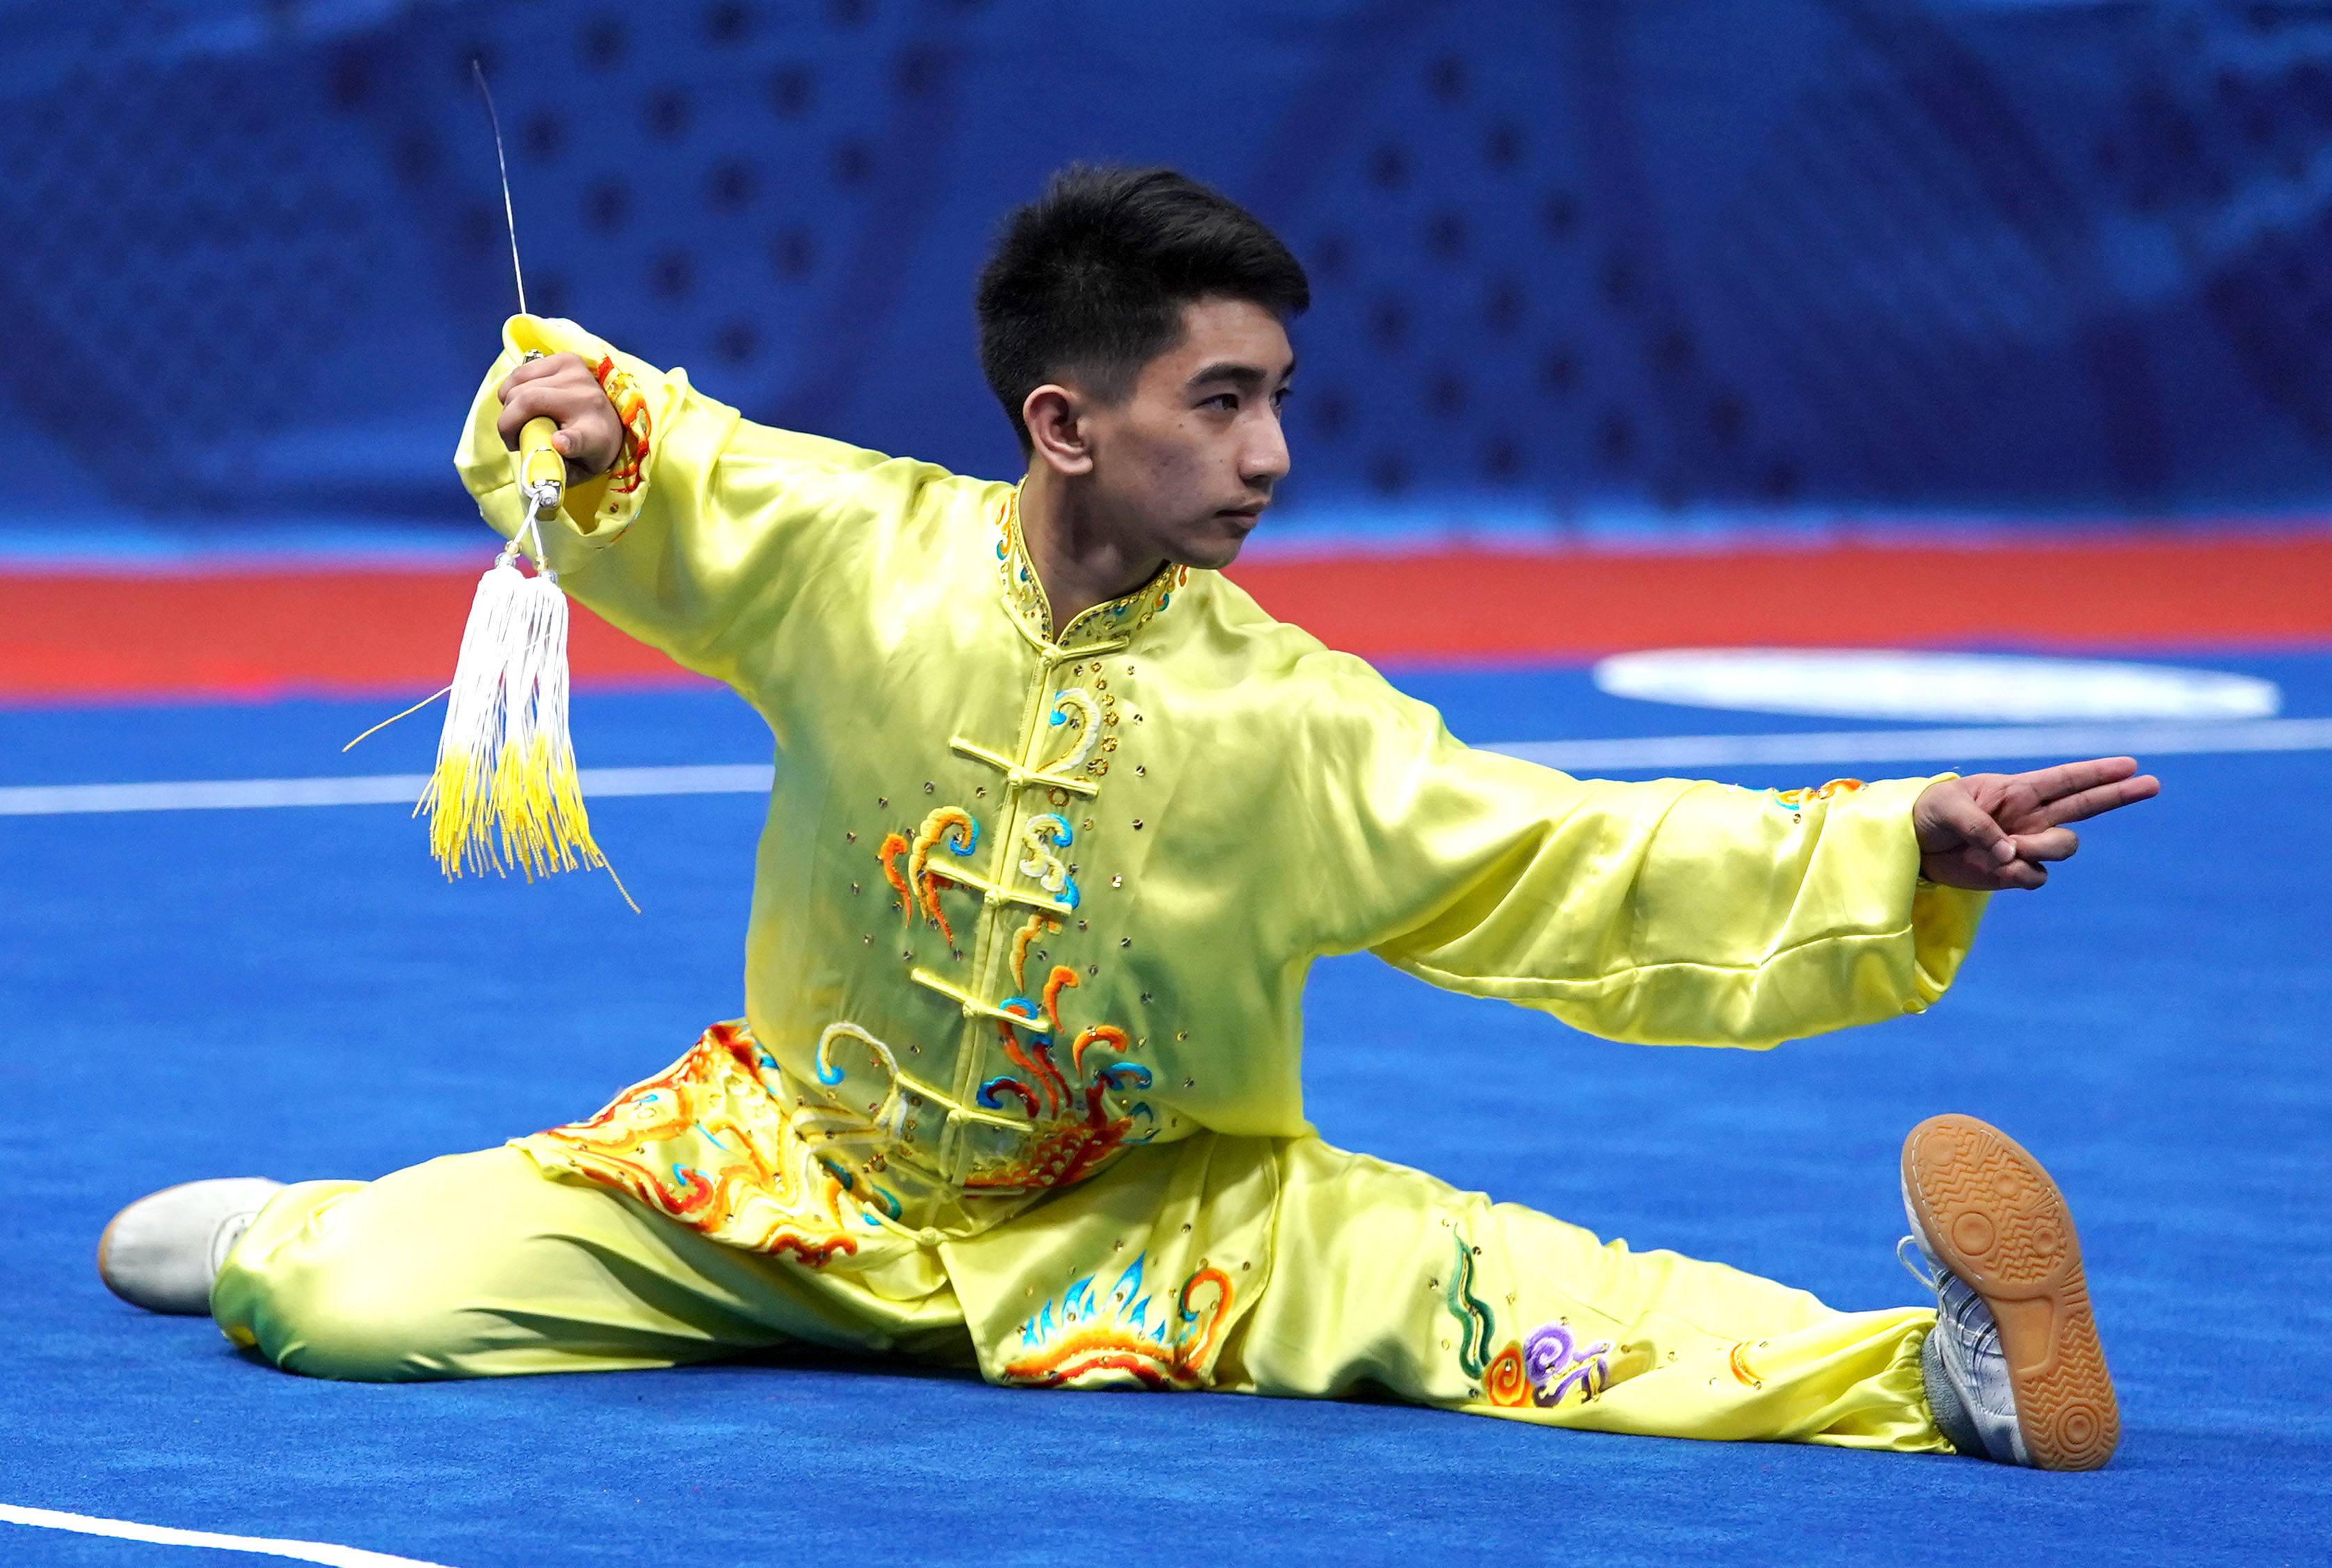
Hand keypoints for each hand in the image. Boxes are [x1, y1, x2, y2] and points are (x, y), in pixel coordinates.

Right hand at [495, 352, 622, 481]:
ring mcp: (576, 373)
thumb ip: (554, 473)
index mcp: (595, 436)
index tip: (560, 443)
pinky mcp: (565, 359)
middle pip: (527, 401)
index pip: (580, 438)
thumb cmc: (589, 449)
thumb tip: (532, 468)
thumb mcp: (577, 470)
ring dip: (508, 406)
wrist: (613, 420)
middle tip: (512, 440)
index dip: (567, 441)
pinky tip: (523, 403)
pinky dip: (512, 389)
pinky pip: (520, 372)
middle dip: (507, 423)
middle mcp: (587, 398)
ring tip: (518, 421)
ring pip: (517, 384)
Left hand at [1913, 757, 2159, 890]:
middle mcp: (2030, 816)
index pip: (2066, 779)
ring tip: (2007, 849)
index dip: (2098, 773)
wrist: (1913, 845)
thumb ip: (1980, 827)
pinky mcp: (2014, 873)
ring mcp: (2025, 845)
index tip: (2131, 765)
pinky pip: (2036, 876)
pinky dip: (2021, 874)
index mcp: (2017, 791)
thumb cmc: (1929, 812)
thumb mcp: (1948, 809)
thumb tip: (2011, 853)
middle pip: (2087, 805)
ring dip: (2042, 849)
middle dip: (2119, 794)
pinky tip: (1997, 867)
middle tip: (2153, 783)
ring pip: (2064, 847)